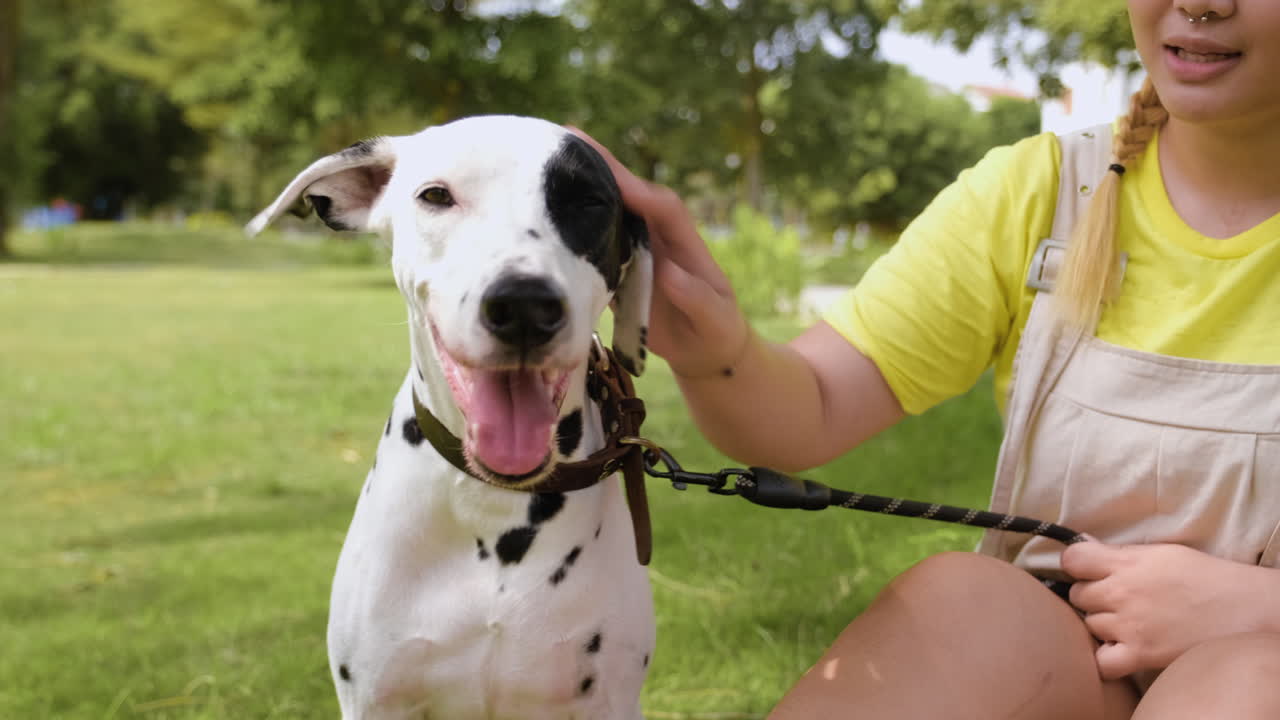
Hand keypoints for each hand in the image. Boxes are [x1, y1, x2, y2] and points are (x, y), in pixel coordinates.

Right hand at [567, 127, 749, 377]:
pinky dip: (573, 224)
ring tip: (547, 160)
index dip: (638, 189)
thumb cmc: (715, 329)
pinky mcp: (618, 267)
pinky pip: (594, 240)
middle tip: (567, 136)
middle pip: (630, 194)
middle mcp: (657, 236)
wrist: (704, 349)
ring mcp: (636, 249)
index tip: (613, 178)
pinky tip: (545, 210)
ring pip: (609, 210)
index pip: (663, 206)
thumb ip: (696, 297)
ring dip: (583, 185)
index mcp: (684, 242)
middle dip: (603, 165)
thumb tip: (670, 275)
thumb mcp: (715, 317)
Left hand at [1061, 541, 1276, 678]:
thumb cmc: (1206, 577)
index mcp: (1126, 564)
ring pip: (1089, 625)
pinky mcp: (1140, 654)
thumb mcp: (1162, 553)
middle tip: (1118, 599)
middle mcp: (1121, 594)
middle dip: (1092, 596)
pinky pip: (1102, 662)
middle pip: (1078, 595)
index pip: (1072, 559)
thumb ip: (1119, 553)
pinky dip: (1106, 657)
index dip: (1077, 564)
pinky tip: (1120, 649)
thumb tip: (1081, 543)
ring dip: (1102, 625)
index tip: (1089, 569)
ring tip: (1129, 622)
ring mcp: (1128, 626)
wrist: (1245, 610)